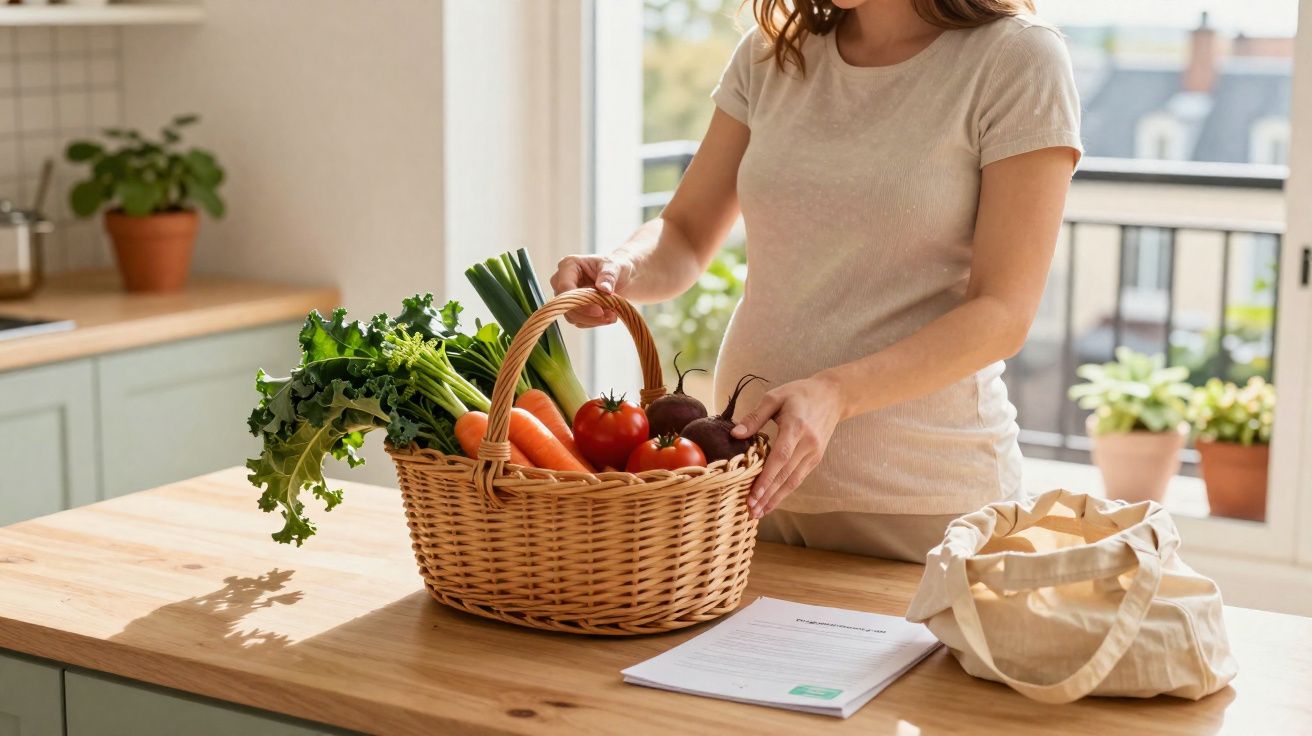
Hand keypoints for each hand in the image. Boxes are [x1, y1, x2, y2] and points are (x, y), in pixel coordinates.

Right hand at [549, 253, 634, 326]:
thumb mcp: (615, 267)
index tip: (600, 311)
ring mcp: (567, 297)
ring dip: (593, 320)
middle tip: (610, 316)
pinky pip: (579, 321)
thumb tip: (604, 289)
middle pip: (565, 305)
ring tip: (613, 316)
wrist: (624, 277)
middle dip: (587, 315)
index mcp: (569, 265)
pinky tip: (609, 316)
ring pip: (571, 316)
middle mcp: (562, 281)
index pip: (565, 287)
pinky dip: (595, 322)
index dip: (580, 302)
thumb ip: (609, 276)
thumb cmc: (616, 267)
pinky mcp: (574, 309)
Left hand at [731, 374, 846, 518]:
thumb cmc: (799, 394)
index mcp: (795, 426)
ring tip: (760, 511)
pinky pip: (799, 477)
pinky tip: (773, 500)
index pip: (780, 457)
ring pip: (793, 480)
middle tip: (751, 510)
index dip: (766, 478)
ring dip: (776, 498)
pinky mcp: (816, 457)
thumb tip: (735, 434)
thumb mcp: (775, 397)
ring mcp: (814, 452)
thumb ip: (755, 417)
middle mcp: (807, 443)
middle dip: (768, 494)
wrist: (833, 396)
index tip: (753, 494)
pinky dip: (786, 491)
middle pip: (786, 474)